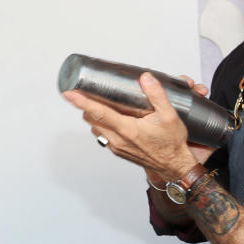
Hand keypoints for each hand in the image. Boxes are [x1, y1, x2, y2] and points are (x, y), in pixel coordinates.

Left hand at [63, 72, 205, 179]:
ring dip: (94, 116)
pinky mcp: (118, 151)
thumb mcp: (170, 116)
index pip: (99, 113)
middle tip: (87, 93)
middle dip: (86, 106)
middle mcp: (118, 140)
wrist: (174, 165)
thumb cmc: (172, 144)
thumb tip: (146, 78)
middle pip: (92, 119)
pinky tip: (114, 119)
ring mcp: (117, 147)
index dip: (82, 102)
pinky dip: (103, 125)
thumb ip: (157, 95)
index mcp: (128, 130)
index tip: (69, 93)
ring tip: (101, 105)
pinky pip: (103, 136)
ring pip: (95, 128)